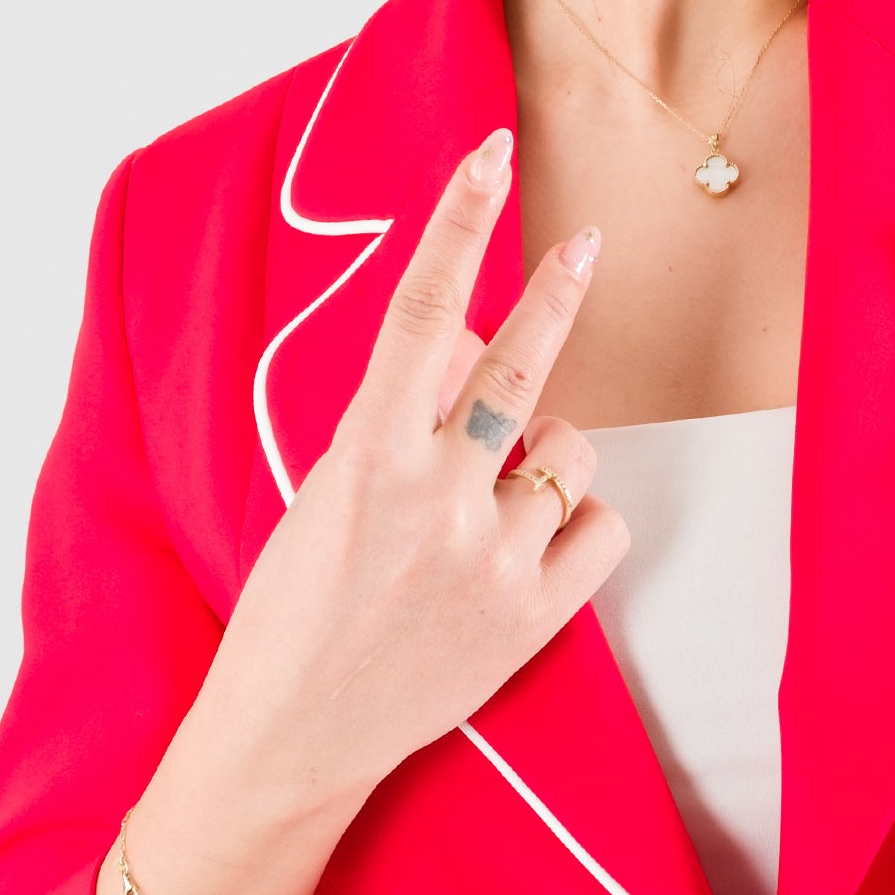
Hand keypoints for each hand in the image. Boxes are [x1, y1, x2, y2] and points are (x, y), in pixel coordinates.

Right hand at [183, 126, 624, 826]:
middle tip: (585, 245)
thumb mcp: (324, 495)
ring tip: (494, 504)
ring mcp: (492, 555)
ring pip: (571, 452)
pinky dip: (579, 528)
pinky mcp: (535, 616)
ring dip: (548, 459)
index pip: (423, 309)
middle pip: (521, 361)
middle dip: (556, 291)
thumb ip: (399, 422)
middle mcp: (436, 493)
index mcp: (365, 454)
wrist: (291, 739)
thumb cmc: (294, 612)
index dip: (460, 223)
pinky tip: (533, 550)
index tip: (491, 155)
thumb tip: (478, 346)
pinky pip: (603, 530)